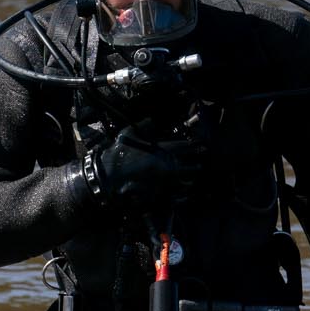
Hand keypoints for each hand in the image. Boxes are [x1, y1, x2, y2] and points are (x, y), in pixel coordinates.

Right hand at [85, 124, 204, 208]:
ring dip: (189, 174)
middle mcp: (163, 163)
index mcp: (158, 149)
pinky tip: (186, 189)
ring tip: (196, 173)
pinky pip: (174, 191)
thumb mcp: (128, 134)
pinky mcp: (157, 190)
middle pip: (184, 161)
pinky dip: (182, 190)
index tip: (197, 145)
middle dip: (193, 160)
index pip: (179, 146)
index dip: (189, 146)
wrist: (108, 174)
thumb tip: (151, 119)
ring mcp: (161, 177)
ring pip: (182, 177)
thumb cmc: (117, 153)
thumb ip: (142, 126)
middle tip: (201, 159)